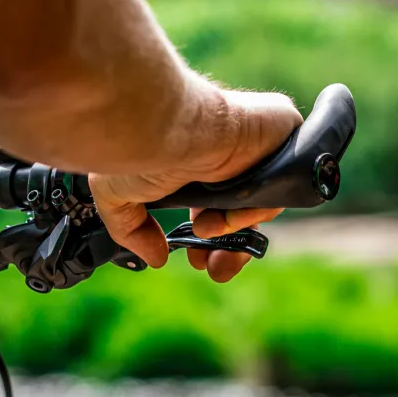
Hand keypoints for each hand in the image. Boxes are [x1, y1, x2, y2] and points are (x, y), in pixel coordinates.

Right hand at [89, 85, 302, 281]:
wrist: (163, 127)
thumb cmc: (139, 149)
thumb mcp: (115, 194)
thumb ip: (129, 228)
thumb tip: (153, 259)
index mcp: (197, 163)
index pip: (217, 207)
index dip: (211, 240)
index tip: (198, 262)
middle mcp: (230, 154)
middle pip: (247, 213)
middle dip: (231, 250)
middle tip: (215, 269)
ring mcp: (258, 143)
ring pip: (263, 204)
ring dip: (234, 229)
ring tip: (207, 229)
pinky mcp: (282, 131)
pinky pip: (281, 186)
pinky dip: (254, 210)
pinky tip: (225, 214)